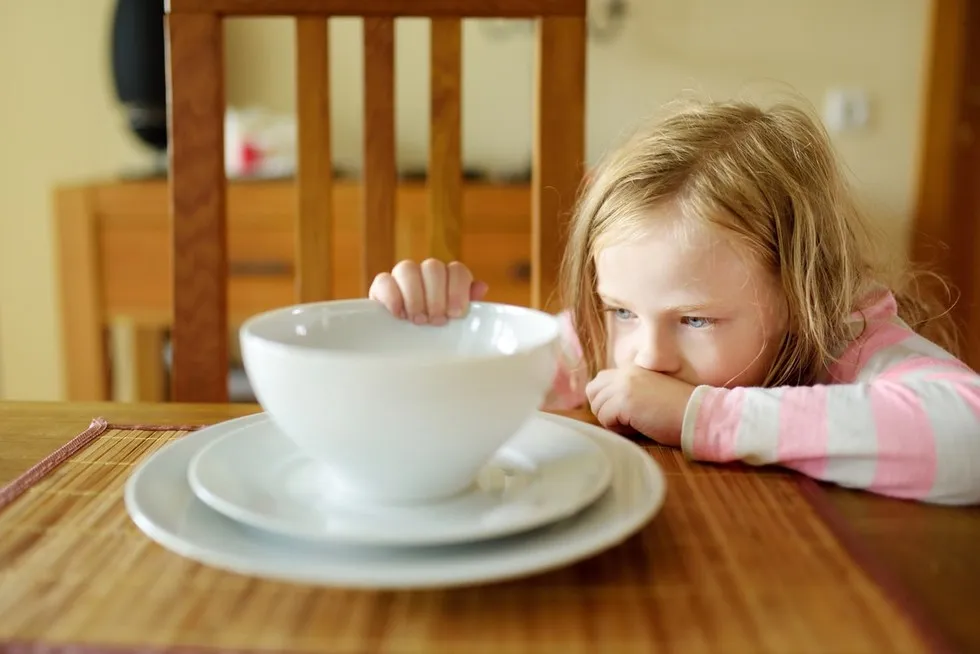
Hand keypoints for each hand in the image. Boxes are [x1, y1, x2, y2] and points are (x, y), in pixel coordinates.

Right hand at [368, 259, 487, 324]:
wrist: (403, 351)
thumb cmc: (435, 336)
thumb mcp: (454, 324)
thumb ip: (468, 305)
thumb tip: (481, 287)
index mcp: (448, 280)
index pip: (457, 270)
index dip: (458, 289)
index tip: (456, 313)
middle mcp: (426, 274)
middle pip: (433, 267)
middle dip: (436, 296)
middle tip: (436, 321)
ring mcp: (402, 279)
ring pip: (407, 268)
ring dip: (415, 296)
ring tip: (418, 320)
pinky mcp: (381, 287)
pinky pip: (384, 280)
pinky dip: (393, 296)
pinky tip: (399, 315)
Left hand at [585, 366, 695, 446]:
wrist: (697, 414)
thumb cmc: (678, 409)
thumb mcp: (650, 391)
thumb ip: (629, 390)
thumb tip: (605, 405)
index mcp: (632, 368)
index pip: (601, 380)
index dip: (607, 400)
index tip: (625, 412)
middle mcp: (625, 373)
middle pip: (592, 391)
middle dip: (603, 409)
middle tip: (624, 420)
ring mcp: (624, 385)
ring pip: (597, 406)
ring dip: (612, 420)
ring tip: (635, 424)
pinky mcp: (625, 401)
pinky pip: (605, 419)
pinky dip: (618, 429)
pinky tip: (637, 428)